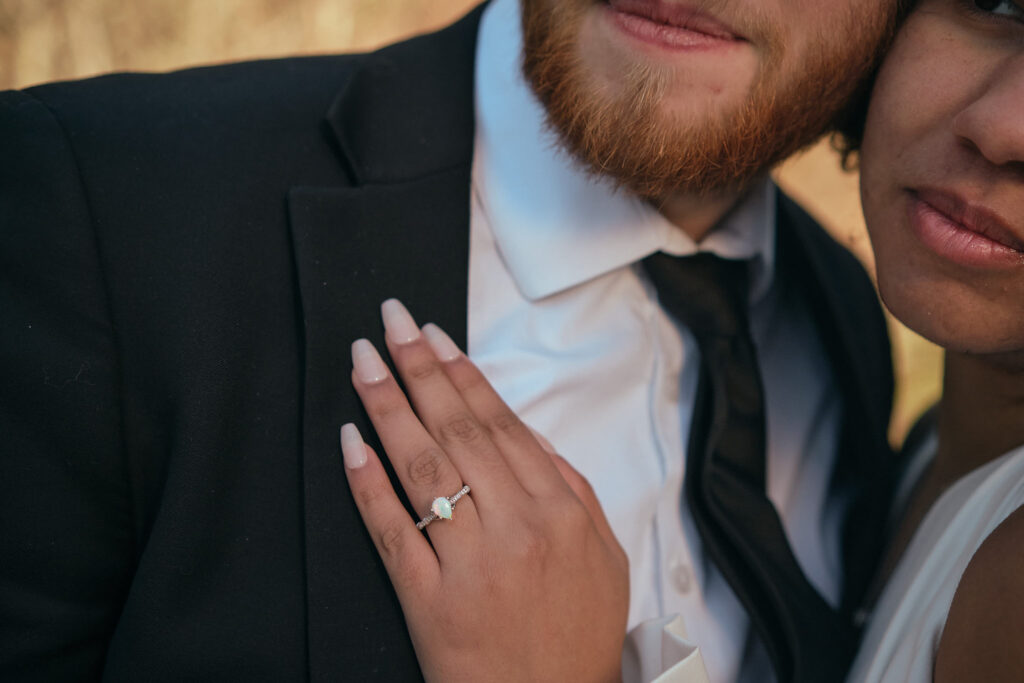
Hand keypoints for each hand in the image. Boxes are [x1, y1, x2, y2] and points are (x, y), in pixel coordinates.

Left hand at [340, 299, 628, 682]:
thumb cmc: (576, 638)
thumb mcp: (605, 559)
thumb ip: (576, 493)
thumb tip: (536, 442)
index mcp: (559, 511)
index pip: (500, 424)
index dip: (462, 375)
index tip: (433, 337)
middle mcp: (514, 527)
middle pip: (457, 430)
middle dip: (419, 369)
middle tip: (389, 322)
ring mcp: (467, 562)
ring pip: (422, 466)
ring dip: (387, 406)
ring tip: (363, 362)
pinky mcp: (426, 599)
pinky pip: (390, 531)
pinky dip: (366, 483)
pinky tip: (349, 441)